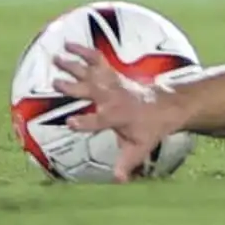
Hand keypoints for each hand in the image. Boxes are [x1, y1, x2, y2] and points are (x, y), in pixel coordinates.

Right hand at [52, 43, 180, 182]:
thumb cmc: (150, 128)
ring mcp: (113, 85)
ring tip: (56, 57)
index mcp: (117, 117)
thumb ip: (127, 162)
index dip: (86, 121)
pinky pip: (97, 60)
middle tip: (56, 83)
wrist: (168, 105)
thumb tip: (119, 180)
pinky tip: (70, 44)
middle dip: (75, 88)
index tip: (70, 122)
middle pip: (92, 91)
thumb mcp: (140, 148)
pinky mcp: (112, 75)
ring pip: (91, 72)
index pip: (99, 120)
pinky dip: (85, 51)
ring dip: (74, 65)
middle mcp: (113, 98)